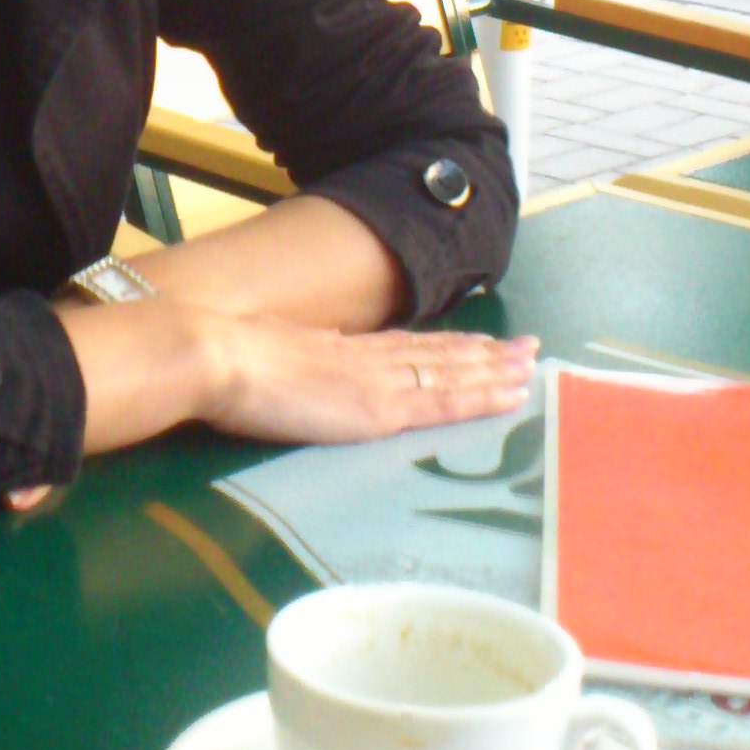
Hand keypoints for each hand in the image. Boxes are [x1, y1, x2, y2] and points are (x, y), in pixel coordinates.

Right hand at [196, 319, 538, 448]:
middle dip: (488, 353)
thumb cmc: (228, 363)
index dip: (448, 344)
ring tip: (531, 365)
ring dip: (497, 369)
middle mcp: (371, 359)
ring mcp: (381, 382)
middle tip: (529, 348)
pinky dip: (482, 397)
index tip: (481, 340)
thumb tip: (307, 364)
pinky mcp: (381, 409)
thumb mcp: (273, 357)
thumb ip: (298, 363)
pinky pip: (445, 402)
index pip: (409, 347)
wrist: (219, 357)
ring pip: (454, 371)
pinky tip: (510, 395)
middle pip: (442, 353)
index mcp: (344, 349)